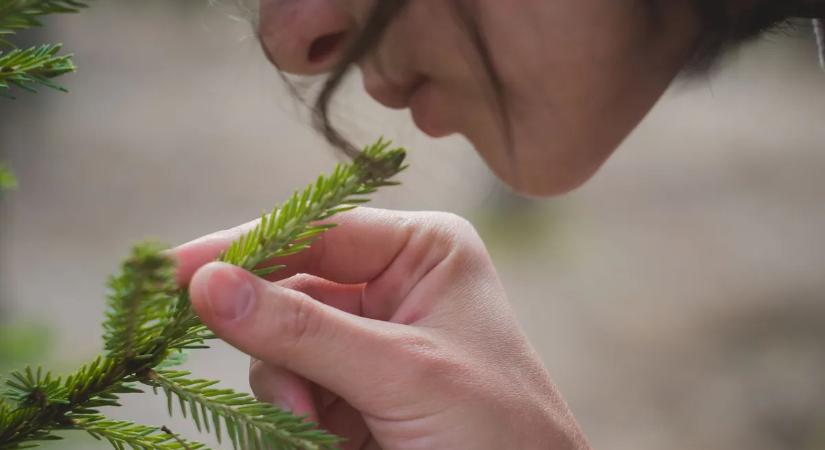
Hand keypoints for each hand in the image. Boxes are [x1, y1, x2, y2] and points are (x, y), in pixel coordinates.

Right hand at [174, 207, 589, 449]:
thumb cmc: (493, 430)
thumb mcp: (399, 371)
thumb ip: (302, 328)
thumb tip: (206, 282)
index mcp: (422, 250)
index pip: (317, 230)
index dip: (246, 247)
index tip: (175, 269)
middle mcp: (393, 283)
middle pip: (290, 289)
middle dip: (278, 343)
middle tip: (294, 396)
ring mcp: (370, 338)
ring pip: (281, 345)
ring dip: (289, 392)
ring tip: (329, 430)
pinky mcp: (354, 388)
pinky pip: (291, 388)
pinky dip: (293, 417)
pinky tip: (332, 439)